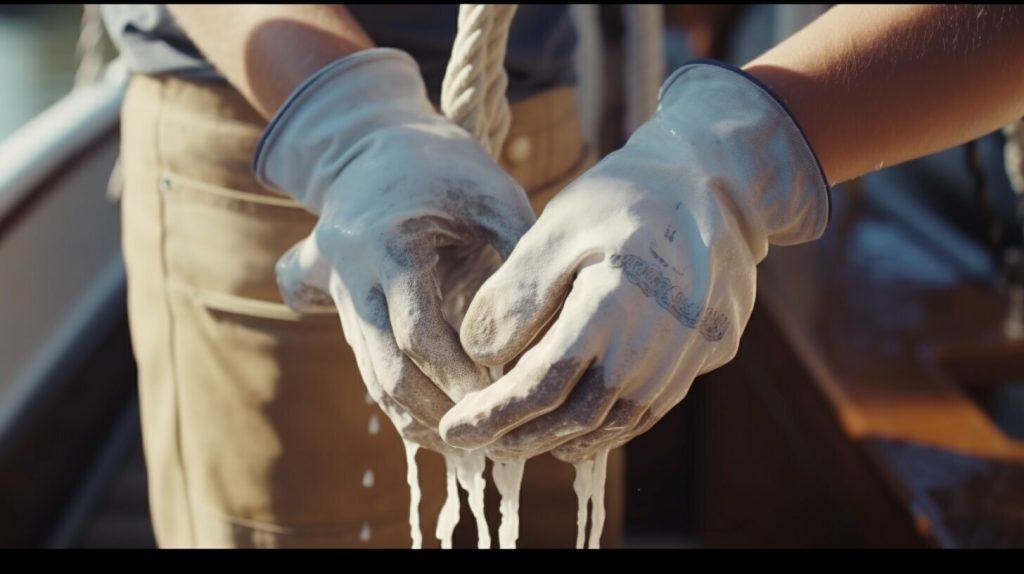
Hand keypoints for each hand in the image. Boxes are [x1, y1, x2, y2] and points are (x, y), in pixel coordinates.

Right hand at [254, 48, 535, 435]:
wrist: (372, 142)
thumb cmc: (446, 166)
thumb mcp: (491, 197)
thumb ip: (517, 260)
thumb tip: (554, 333)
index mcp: (390, 245)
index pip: (420, 334)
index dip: (461, 375)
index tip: (503, 397)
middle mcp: (350, 274)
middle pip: (386, 371)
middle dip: (438, 412)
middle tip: (489, 433)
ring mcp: (336, 292)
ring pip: (372, 378)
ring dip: (418, 417)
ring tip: (470, 441)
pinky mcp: (338, 306)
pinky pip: (368, 366)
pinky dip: (403, 401)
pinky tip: (443, 422)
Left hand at [439, 62, 829, 461]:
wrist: (719, 183)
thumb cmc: (629, 196)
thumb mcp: (559, 226)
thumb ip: (516, 294)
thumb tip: (477, 354)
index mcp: (614, 309)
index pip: (540, 387)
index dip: (492, 416)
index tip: (453, 430)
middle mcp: (655, 347)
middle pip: (573, 420)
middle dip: (516, 438)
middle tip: (473, 440)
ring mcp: (685, 359)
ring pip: (610, 426)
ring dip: (557, 440)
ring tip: (513, 439)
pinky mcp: (702, 359)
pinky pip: (644, 414)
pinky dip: (600, 428)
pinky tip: (571, 423)